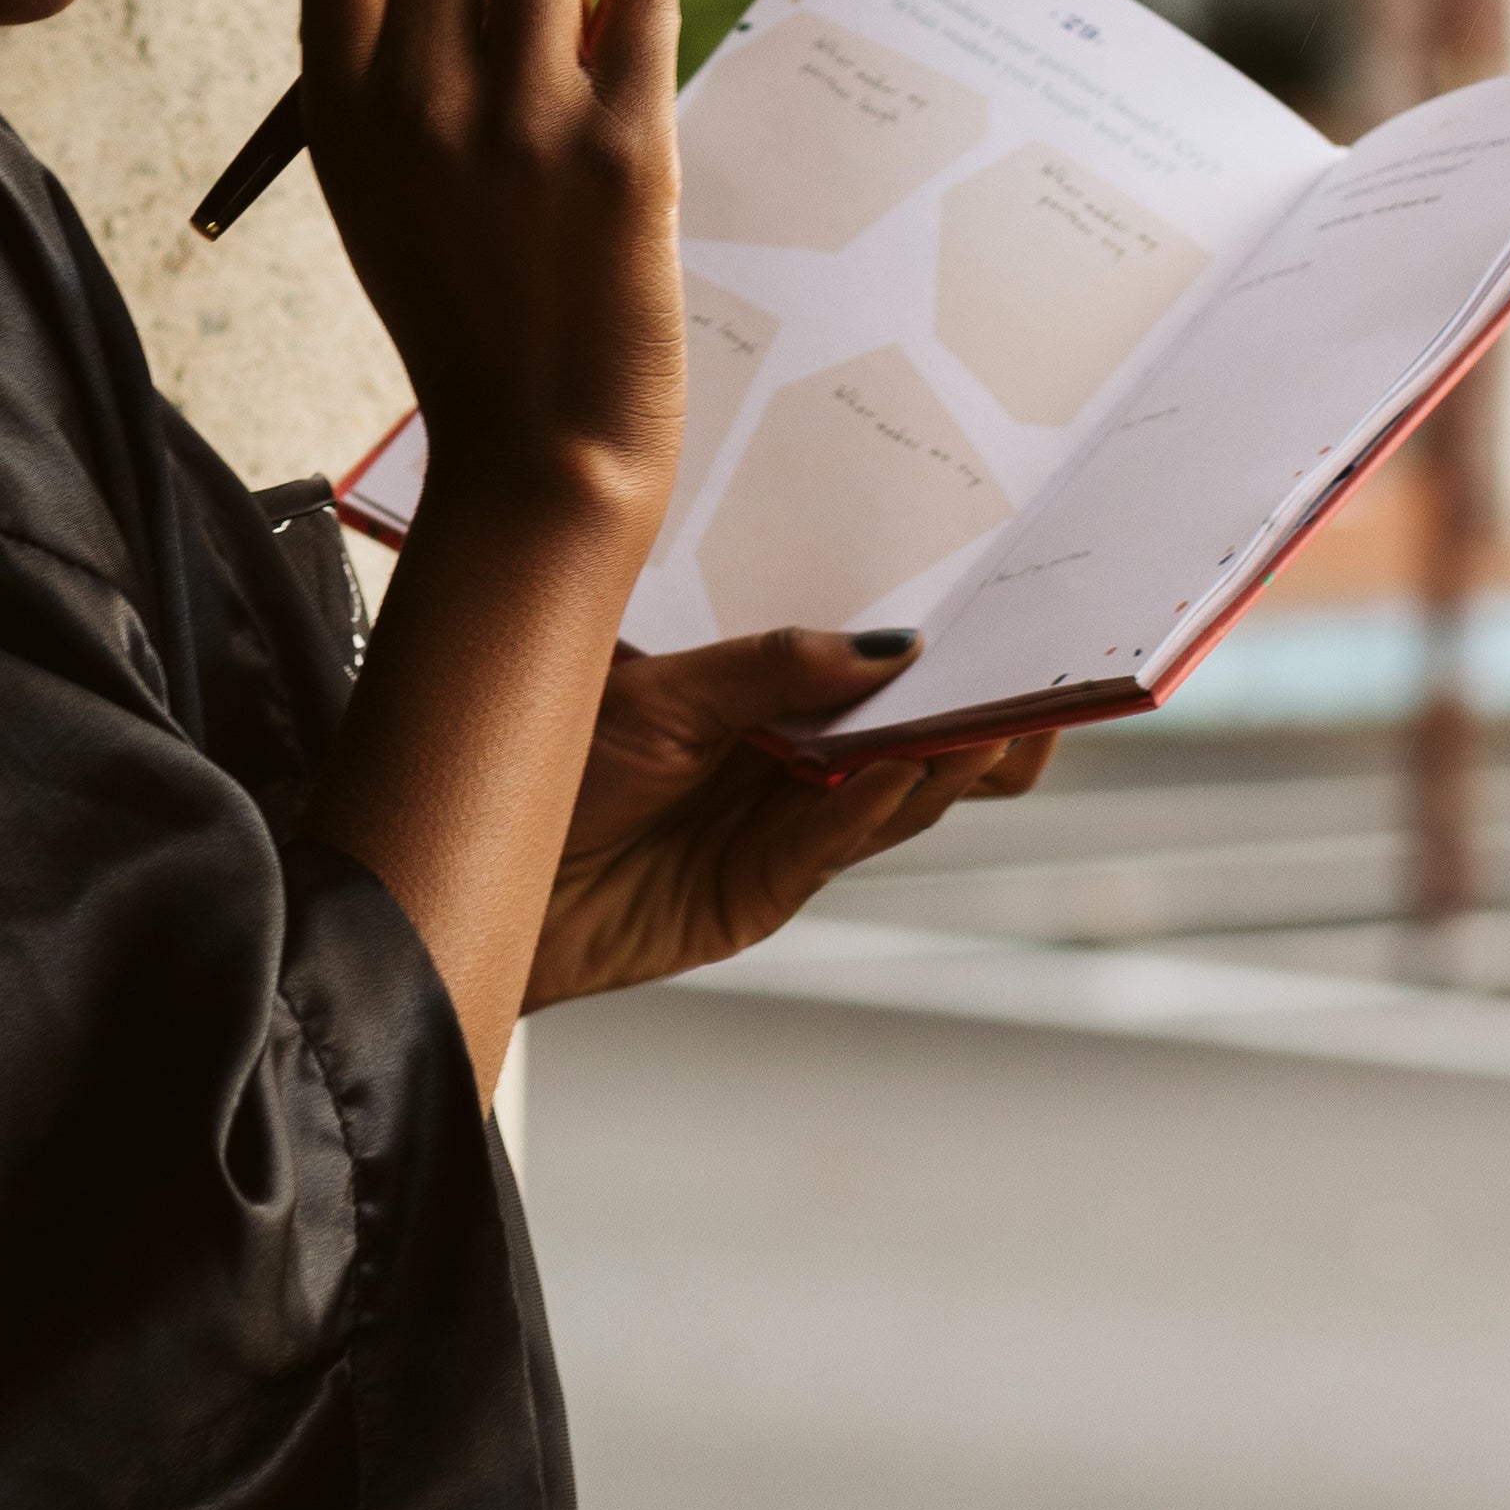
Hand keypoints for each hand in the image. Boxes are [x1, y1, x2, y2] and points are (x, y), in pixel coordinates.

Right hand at [300, 0, 681, 538]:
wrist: (538, 443)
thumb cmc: (460, 303)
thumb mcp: (370, 185)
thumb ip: (382, 62)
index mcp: (337, 109)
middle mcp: (417, 101)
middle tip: (513, 19)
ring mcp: (522, 121)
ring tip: (572, 46)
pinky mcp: (625, 147)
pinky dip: (638, 27)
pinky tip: (621, 92)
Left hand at [524, 629, 1055, 1013]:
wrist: (466, 855)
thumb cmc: (547, 757)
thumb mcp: (658, 690)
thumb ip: (770, 668)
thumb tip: (893, 645)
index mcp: (770, 702)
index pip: (886, 679)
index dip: (955, 657)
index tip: (1020, 615)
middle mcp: (790, 766)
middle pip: (917, 744)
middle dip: (983, 714)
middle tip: (1043, 674)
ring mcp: (782, 832)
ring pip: (894, 798)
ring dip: (946, 758)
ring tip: (993, 714)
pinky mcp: (760, 893)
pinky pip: (833, 843)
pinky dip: (873, 805)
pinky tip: (904, 765)